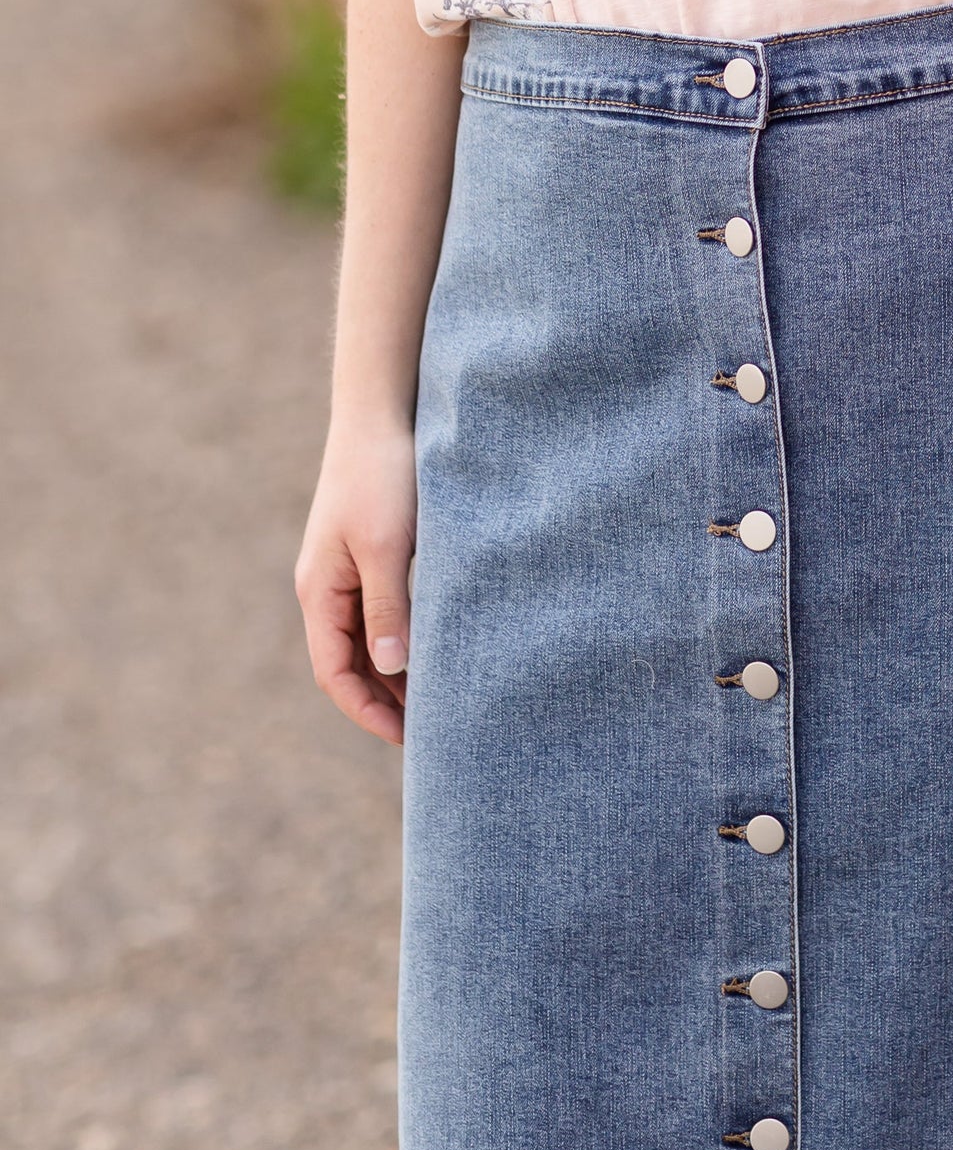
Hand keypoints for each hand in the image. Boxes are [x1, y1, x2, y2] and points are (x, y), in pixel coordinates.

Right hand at [295, 421, 417, 745]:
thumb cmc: (382, 476)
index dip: (367, 710)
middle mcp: (327, 586)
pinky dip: (403, 635)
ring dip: (394, 670)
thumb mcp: (387, 546)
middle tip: (428, 730)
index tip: (407, 738)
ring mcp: (347, 568)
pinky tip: (436, 643)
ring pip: (367, 636)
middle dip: (382, 699)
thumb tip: (391, 671)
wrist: (381, 411)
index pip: (335, 672)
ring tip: (435, 698)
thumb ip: (388, 608)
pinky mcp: (371, 550)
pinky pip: (381, 609)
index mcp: (320, 591)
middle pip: (348, 662)